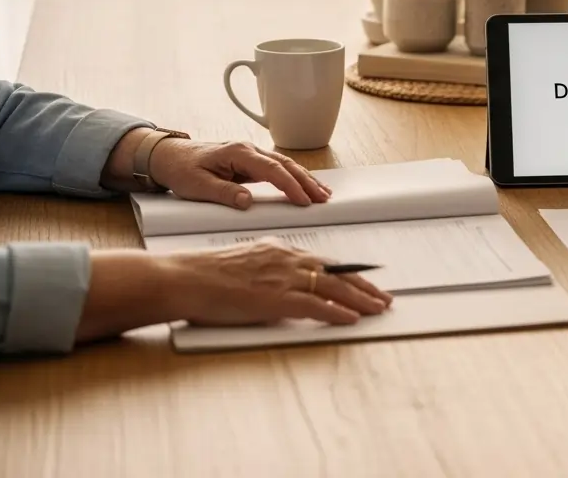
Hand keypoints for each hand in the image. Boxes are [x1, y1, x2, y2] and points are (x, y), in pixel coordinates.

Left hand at [149, 139, 330, 209]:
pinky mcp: (250, 162)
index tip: (303, 200)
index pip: (271, 169)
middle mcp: (249, 149)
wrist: (168, 156)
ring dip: (305, 178)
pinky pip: (278, 168)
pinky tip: (306, 185)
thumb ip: (223, 193)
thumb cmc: (181, 169)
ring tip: (323, 193)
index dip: (290, 185)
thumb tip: (248, 201)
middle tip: (323, 198)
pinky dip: (295, 177)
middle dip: (306, 181)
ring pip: (285, 165)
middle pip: (285, 164)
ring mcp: (251, 154)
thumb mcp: (196, 186)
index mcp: (238, 152)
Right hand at [164, 237, 392, 325]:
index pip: (323, 261)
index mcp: (278, 250)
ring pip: (332, 287)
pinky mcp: (275, 298)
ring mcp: (282, 278)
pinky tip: (352, 318)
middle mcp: (286, 259)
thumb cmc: (205, 275)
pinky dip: (336, 312)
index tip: (365, 280)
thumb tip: (284, 288)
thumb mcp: (246, 265)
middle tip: (383, 297)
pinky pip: (315, 305)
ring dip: (360, 300)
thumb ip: (269, 272)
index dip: (348, 273)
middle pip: (336, 272)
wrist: (184, 278)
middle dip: (363, 286)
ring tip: (378, 309)